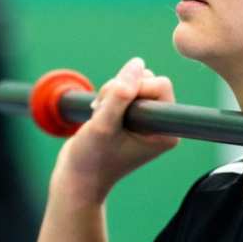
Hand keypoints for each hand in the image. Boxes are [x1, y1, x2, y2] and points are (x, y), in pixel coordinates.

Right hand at [54, 57, 177, 204]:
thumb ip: (119, 95)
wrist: (77, 177)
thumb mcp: (103, 126)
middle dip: (121, 90)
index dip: (134, 89)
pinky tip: (99, 114)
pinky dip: (108, 95)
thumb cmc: (91, 159)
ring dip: (112, 92)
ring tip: (99, 115)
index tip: (114, 111)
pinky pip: (125, 88)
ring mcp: (146, 120)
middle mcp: (160, 125)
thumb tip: (137, 63)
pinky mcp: (133, 115)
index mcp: (165, 132)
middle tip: (103, 113)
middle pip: (148, 80)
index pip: (160, 85)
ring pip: (134, 81)